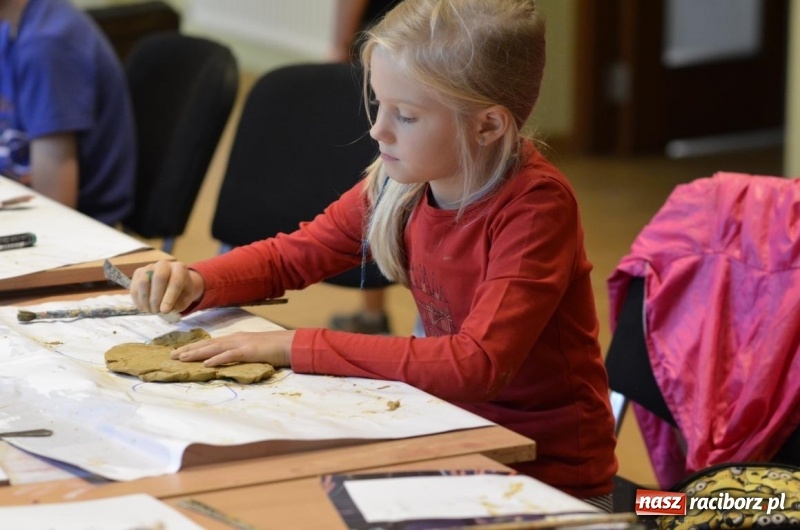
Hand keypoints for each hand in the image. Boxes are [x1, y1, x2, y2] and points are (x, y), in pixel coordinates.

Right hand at [130, 259, 203, 314]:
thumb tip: (165, 311)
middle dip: (156, 298)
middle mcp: (164, 264)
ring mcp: (149, 267)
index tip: (164, 311)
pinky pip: (134, 286)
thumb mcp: (187, 298)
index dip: (169, 297)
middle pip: (158, 278)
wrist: (175, 280)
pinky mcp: (138, 272)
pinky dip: (137, 300)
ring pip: (143, 282)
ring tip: (151, 311)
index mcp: (179, 269)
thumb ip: (179, 304)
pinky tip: (144, 308)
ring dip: (145, 300)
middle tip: (157, 312)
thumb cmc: (183, 290)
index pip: (175, 281)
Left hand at [170, 331, 294, 367]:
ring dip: (197, 353)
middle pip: (207, 344)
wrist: (289, 343)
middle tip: (171, 356)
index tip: (179, 352)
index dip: (194, 347)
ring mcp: (241, 344)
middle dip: (189, 349)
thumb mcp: (253, 349)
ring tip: (182, 358)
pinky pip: (230, 355)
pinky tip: (207, 363)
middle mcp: (235, 339)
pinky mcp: (248, 351)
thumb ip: (239, 353)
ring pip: (214, 348)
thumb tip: (226, 360)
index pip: (210, 343)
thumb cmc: (273, 348)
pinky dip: (217, 359)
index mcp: (235, 339)